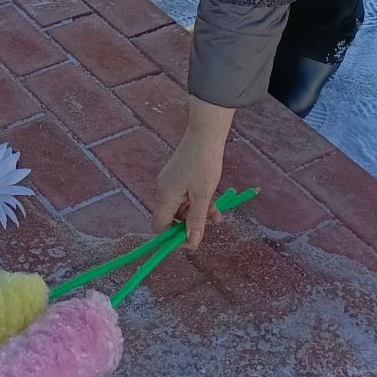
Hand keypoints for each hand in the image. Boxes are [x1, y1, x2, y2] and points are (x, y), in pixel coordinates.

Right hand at [152, 99, 232, 248]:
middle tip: (209, 225)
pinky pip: (186, 196)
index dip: (173, 238)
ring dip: (198, 213)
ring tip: (216, 214)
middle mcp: (164, 190)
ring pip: (182, 207)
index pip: (160, 226)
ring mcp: (171, 182)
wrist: (206, 134)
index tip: (192, 240)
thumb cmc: (204, 163)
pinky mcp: (179, 176)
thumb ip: (196, 220)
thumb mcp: (203, 195)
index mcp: (166, 196)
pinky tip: (213, 204)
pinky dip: (198, 202)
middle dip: (190, 224)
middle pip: (172, 218)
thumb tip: (192, 242)